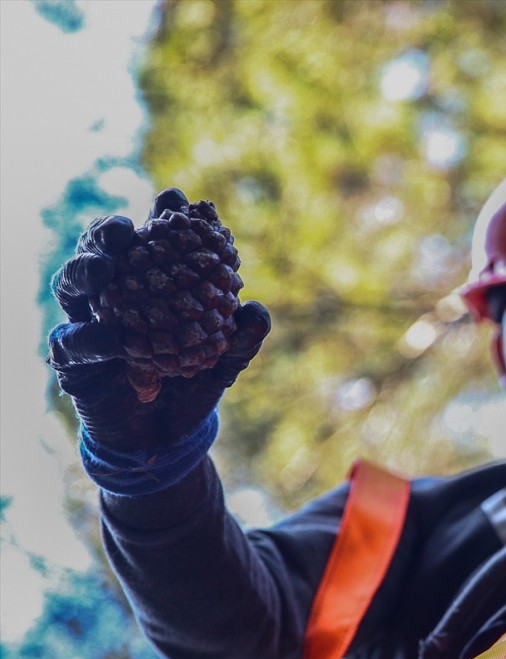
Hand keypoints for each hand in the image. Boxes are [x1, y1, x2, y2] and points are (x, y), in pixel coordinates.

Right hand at [48, 189, 269, 453]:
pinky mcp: (71, 360)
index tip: (175, 198)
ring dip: (85, 272)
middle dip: (107, 233)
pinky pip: (71, 343)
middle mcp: (114, 295)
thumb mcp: (225, 361)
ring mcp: (87, 323)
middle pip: (101, 251)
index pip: (151, 239)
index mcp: (149, 283)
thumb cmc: (194, 384)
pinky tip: (112, 340)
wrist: (167, 437)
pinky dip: (90, 338)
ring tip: (103, 270)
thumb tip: (257, 311)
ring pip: (71, 285)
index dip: (161, 215)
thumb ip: (240, 338)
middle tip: (124, 228)